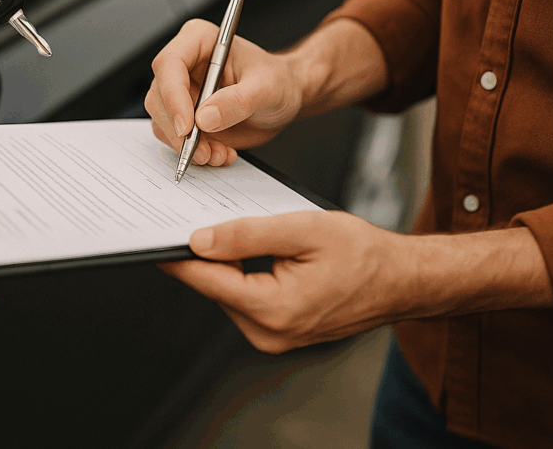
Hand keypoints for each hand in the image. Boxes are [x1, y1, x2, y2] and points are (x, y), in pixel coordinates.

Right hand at [145, 19, 303, 166]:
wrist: (282, 100)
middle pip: (159, 97)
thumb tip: (205, 118)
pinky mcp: (183, 116)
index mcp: (199, 41)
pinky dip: (194, 152)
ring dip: (187, 146)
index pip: (169, 64)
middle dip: (179, 131)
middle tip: (204, 151)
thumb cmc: (277, 81)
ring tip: (219, 153)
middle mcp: (184, 65)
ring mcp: (181, 92)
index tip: (187, 126)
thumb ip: (238, 100)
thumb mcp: (267, 87)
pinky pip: (175, 138)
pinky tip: (220, 152)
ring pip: (163, 122)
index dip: (172, 96)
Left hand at [160, 211, 408, 352]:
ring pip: (228, 291)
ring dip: (226, 262)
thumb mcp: (303, 229)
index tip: (151, 236)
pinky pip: (245, 298)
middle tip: (198, 214)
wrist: (401, 282)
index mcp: (273, 309)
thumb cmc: (363, 254)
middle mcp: (268, 333)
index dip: (177, 255)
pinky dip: (242, 273)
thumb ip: (248, 234)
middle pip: (214, 285)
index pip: (206, 279)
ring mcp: (272, 337)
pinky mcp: (277, 333)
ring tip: (237, 229)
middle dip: (205, 252)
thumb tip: (200, 240)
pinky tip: (252, 250)